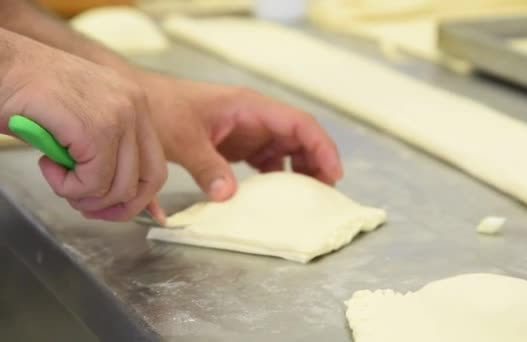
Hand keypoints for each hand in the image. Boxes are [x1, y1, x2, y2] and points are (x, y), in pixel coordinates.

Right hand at [0, 34, 166, 220]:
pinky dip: (66, 187)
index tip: (112, 211)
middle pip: (148, 181)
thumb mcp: (83, 123)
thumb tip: (143, 205)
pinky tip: (47, 164)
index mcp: (135, 104)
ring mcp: (117, 116)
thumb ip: (111, 156)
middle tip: (81, 203)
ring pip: (118, 187)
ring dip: (82, 195)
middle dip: (115, 206)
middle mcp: (134, 106)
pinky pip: (92, 182)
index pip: (157, 167)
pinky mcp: (94, 127)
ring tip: (57, 176)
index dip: (139, 200)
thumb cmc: (32, 94)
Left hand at [138, 71, 342, 200]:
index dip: (321, 146)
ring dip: (299, 171)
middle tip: (325, 194)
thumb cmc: (162, 108)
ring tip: (307, 198)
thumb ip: (206, 166)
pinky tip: (275, 197)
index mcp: (250, 106)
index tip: (333, 173)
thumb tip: (228, 197)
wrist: (138, 103)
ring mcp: (247, 131)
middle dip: (316, 162)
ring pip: (286, 149)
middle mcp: (254, 117)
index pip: (299, 122)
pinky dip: (276, 177)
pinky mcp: (236, 145)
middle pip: (299, 137)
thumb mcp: (183, 137)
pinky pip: (266, 161)